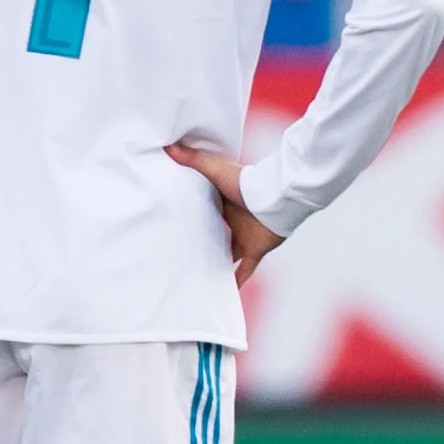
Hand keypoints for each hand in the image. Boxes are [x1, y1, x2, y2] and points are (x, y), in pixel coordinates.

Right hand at [165, 143, 288, 282]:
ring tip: (193, 280)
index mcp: (220, 203)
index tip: (169, 224)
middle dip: (197, 245)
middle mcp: (230, 222)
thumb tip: (167, 146)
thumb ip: (193, 160)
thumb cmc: (247, 182)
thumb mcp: (215, 170)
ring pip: (224, 256)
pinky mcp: (253, 252)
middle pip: (211, 236)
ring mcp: (242, 238)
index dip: (187, 218)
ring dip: (213, 266)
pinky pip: (243, 273)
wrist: (276, 199)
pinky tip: (224, 297)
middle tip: (175, 256)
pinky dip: (235, 284)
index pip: (201, 212)